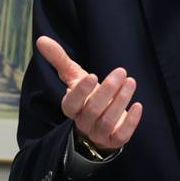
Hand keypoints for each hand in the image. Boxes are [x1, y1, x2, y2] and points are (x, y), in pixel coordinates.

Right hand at [36, 36, 142, 150]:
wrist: (98, 123)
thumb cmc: (85, 95)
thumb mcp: (73, 77)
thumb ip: (59, 59)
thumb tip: (41, 39)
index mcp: (70, 107)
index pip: (72, 102)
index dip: (82, 91)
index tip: (93, 76)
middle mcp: (82, 122)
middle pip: (93, 110)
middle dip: (108, 90)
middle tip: (121, 71)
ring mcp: (98, 134)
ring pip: (107, 121)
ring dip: (121, 101)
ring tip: (130, 82)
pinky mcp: (114, 141)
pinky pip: (121, 136)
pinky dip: (131, 122)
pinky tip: (138, 105)